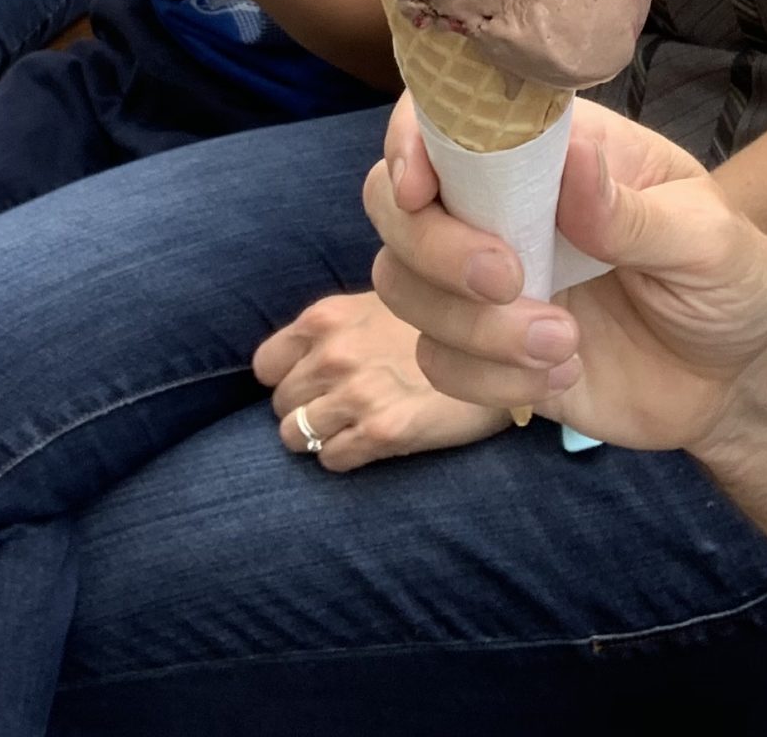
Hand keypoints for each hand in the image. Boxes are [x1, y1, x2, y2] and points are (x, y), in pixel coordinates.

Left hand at [254, 290, 509, 472]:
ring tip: (354, 429)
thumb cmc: (442, 326)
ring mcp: (356, 394)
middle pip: (281, 404)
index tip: (309, 386)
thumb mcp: (381, 306)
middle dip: (305, 410)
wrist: (501, 351)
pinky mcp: (382, 432)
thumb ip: (339, 329)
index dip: (284, 379)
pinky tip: (373, 443)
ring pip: (297, 436)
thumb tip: (305, 356)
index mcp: (327, 318)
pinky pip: (332, 460)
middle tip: (340, 410)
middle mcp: (334, 354)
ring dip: (322, 438)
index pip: (265, 365)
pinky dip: (345, 457)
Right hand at [366, 98, 766, 452]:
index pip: (446, 118)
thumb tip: (572, 160)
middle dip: (436, 248)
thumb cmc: (729, 281)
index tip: (421, 187)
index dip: (409, 141)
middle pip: (394, 204)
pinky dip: (489, 378)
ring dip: (472, 326)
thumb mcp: (706, 239)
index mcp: (549, 152)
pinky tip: (561, 374)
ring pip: (402, 286)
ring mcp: (484, 281)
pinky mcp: (485, 351)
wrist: (739, 380)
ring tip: (565, 343)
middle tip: (510, 280)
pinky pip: (436, 360)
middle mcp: (499, 206)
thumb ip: (634, 210)